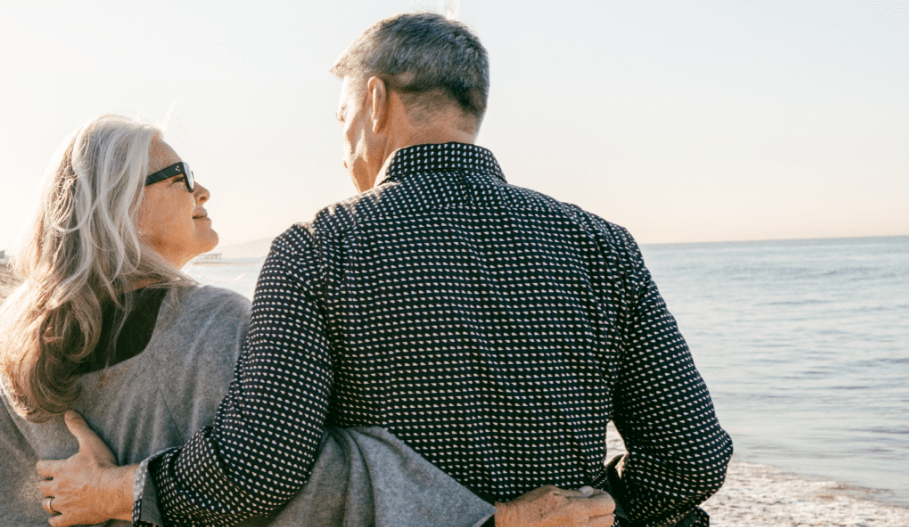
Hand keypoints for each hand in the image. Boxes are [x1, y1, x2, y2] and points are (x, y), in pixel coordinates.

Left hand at [36, 411, 135, 526]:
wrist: (114, 490)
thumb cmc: (103, 466)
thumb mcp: (91, 442)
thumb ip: (79, 428)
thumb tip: (68, 413)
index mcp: (60, 469)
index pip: (42, 467)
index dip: (43, 466)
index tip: (46, 466)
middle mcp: (58, 487)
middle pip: (42, 487)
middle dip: (46, 484)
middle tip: (52, 482)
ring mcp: (63, 504)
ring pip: (47, 505)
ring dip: (49, 501)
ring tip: (54, 499)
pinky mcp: (71, 517)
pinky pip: (55, 522)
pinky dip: (55, 519)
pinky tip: (58, 517)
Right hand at [495, 485, 615, 526]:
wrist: (515, 525)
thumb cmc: (531, 506)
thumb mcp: (552, 491)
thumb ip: (574, 493)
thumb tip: (589, 491)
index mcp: (578, 510)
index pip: (608, 504)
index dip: (602, 495)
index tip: (592, 493)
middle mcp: (581, 526)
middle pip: (610, 519)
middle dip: (603, 508)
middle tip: (589, 503)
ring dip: (596, 521)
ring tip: (581, 514)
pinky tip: (573, 522)